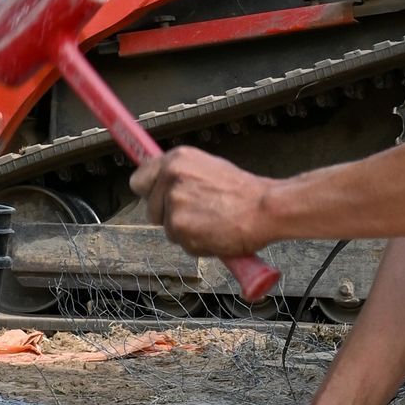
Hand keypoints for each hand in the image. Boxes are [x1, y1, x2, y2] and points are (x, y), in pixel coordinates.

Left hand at [131, 143, 269, 259]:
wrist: (265, 209)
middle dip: (169, 216)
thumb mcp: (209, 168)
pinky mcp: (179, 228)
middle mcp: (170, 178)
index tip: (157, 199)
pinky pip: (182, 244)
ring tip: (212, 222)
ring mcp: (173, 204)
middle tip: (198, 214)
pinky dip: (197, 244)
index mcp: (177, 159)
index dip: (150, 193)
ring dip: (186, 231)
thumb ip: (182, 176)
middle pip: (151, 209)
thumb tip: (164, 185)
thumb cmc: (245, 192)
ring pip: (168, 229)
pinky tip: (215, 233)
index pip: (139, 180)